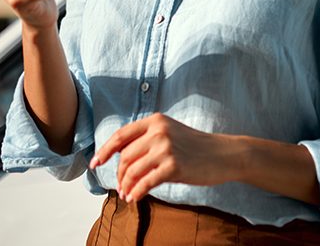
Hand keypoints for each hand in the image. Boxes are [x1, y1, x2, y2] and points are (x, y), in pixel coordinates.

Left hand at [91, 114, 237, 202]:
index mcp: (155, 121)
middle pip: (125, 157)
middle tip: (120, 187)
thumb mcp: (170, 133)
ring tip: (126, 195)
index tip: (95, 164)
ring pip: (132, 171)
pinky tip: (135, 198)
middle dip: (119, 175)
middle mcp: (158, 131)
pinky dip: (136, 192)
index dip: (104, 151)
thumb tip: (121, 158)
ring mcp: (166, 148)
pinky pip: (145, 183)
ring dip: (126, 186)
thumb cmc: (196, 147)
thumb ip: (147, 140)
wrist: (224, 154)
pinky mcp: (174, 166)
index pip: (121, 136)